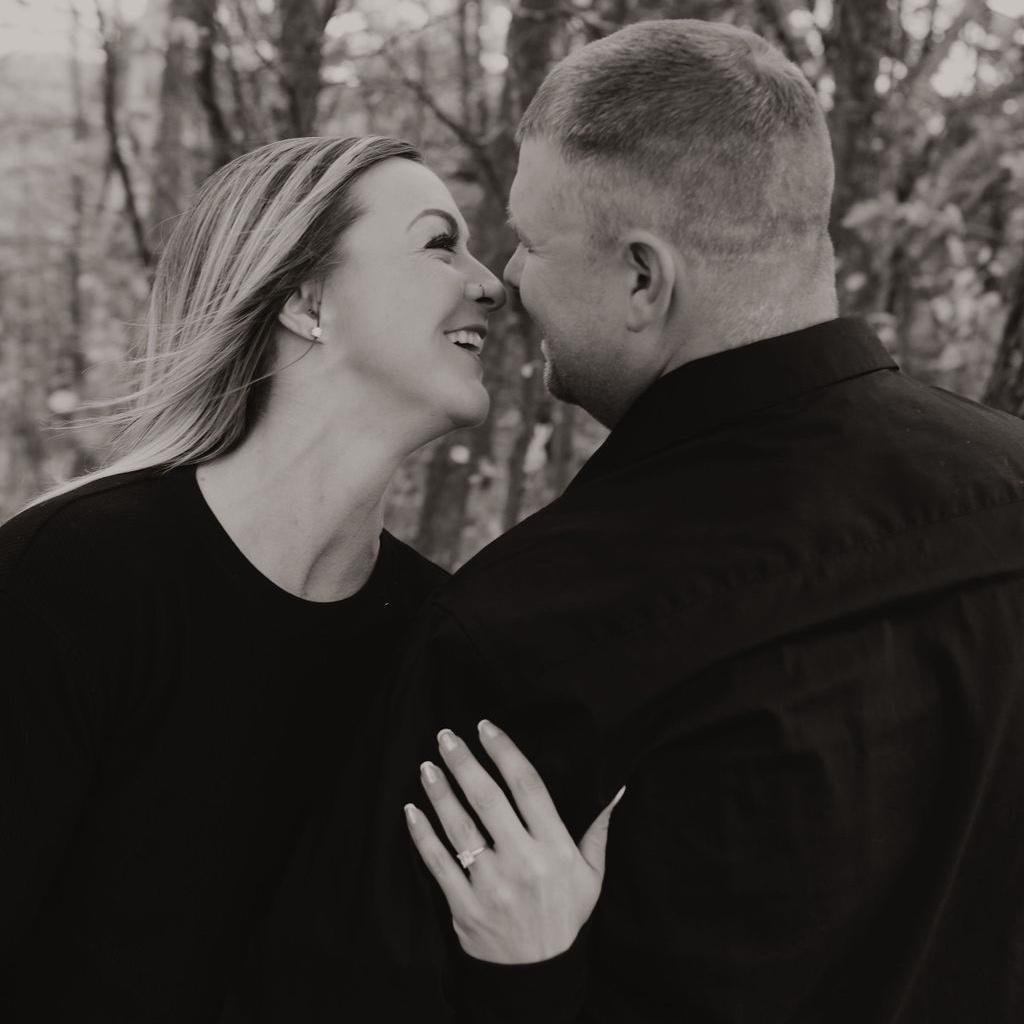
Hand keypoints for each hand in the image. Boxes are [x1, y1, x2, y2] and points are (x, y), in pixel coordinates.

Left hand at [404, 719, 624, 964]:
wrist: (539, 974)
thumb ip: (599, 828)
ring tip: (427, 767)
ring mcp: (491, 886)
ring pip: (459, 828)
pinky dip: (421, 835)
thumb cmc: (566, 915)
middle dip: (464, 763)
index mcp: (555, 849)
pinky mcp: (464, 907)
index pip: (528, 787)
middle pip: (488, 800)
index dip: (505, 752)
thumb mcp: (592, 874)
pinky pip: (438, 864)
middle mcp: (523, 862)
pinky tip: (411, 810)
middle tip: (446, 736)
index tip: (486, 727)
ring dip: (440, 793)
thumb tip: (617, 787)